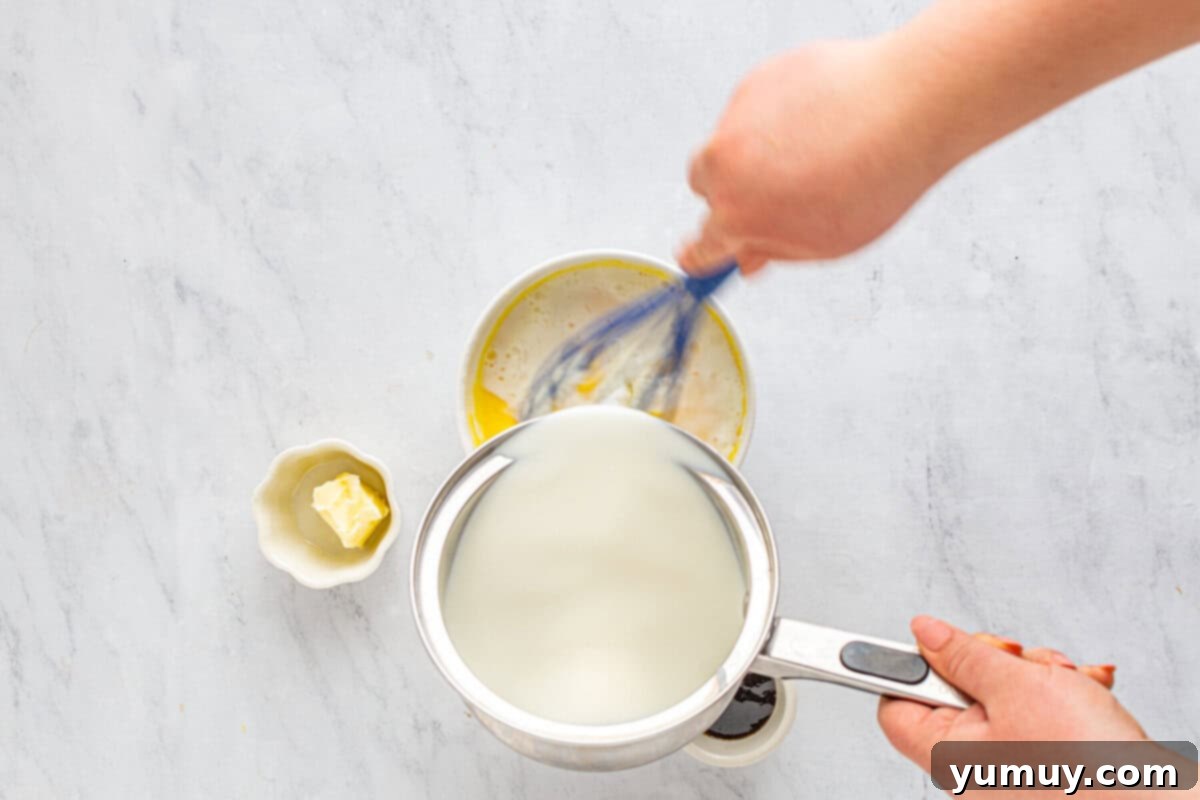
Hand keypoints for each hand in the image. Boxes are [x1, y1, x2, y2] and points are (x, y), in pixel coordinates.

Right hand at [679, 38, 950, 274]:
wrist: (907, 108)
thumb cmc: (875, 178)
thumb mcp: (826, 243)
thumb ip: (776, 251)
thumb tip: (750, 257)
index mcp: (738, 216)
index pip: (699, 248)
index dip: (702, 254)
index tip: (702, 253)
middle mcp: (725, 166)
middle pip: (701, 184)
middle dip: (726, 191)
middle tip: (771, 191)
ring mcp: (736, 119)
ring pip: (728, 141)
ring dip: (752, 149)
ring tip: (810, 151)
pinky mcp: (755, 82)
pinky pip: (752, 105)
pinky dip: (775, 114)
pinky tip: (818, 120)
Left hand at [879, 616, 1144, 776]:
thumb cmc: (1087, 766)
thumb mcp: (1016, 686)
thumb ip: (964, 655)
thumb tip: (925, 633)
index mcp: (944, 751)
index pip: (895, 699)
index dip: (914, 664)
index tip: (938, 641)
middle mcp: (969, 764)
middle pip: (956, 687)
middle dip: (994, 660)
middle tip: (1018, 660)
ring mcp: (1005, 766)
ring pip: (1002, 694)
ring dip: (1036, 674)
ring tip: (1066, 681)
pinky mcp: (1040, 763)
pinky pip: (1035, 713)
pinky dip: (1060, 694)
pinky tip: (1085, 690)